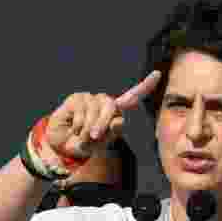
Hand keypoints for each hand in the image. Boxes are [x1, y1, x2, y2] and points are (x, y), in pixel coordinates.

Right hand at [45, 71, 161, 159]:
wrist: (64, 146)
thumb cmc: (87, 143)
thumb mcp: (103, 142)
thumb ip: (112, 132)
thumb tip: (119, 121)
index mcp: (117, 111)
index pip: (134, 96)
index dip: (146, 85)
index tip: (158, 74)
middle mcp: (106, 101)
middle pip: (112, 106)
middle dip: (103, 123)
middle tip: (95, 136)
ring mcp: (91, 98)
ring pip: (95, 110)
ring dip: (89, 127)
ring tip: (83, 135)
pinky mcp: (77, 98)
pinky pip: (81, 111)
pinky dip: (79, 125)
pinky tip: (75, 129)